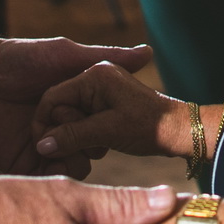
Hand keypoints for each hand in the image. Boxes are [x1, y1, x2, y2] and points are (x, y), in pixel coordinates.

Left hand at [0, 36, 153, 174]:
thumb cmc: (20, 59)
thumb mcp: (67, 55)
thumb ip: (108, 56)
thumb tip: (149, 52)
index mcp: (72, 107)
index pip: (102, 127)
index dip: (106, 125)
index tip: (105, 116)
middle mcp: (60, 129)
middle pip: (91, 150)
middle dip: (92, 144)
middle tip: (81, 131)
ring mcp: (41, 148)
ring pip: (74, 168)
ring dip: (74, 158)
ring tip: (63, 143)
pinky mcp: (21, 164)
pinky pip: (47, 179)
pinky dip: (55, 172)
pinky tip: (52, 157)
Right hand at [32, 61, 191, 163]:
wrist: (180, 131)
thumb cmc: (148, 127)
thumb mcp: (108, 132)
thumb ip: (73, 136)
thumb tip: (42, 146)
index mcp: (93, 76)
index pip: (52, 99)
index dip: (46, 124)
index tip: (46, 147)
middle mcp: (94, 78)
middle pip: (60, 108)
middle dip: (67, 131)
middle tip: (87, 146)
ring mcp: (100, 91)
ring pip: (71, 117)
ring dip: (78, 136)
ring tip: (98, 147)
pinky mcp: (105, 104)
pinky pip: (83, 120)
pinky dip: (87, 135)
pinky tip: (101, 146)